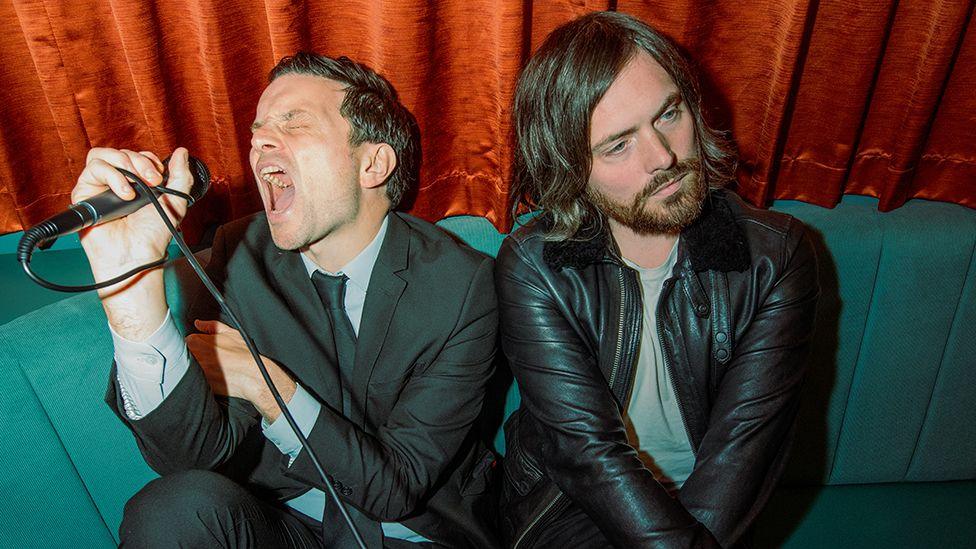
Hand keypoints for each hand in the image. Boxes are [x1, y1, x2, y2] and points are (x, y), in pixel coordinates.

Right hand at [74, 147, 194, 284]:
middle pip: (121, 152)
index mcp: (136, 183)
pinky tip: (125, 195)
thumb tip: (181, 152)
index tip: (160, 176)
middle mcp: (116, 183)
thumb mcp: (176, 201)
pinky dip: (113, 177)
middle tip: (153, 181)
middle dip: (141, 162)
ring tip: (137, 188)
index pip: (136, 155)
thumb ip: (181, 175)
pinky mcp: (84, 193)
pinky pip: (93, 169)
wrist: (137, 254)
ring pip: (103, 155)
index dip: (148, 159)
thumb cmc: (153, 234)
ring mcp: (99, 187)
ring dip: (126, 165)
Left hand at [187, 319, 296, 421]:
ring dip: (197, 365)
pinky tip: (213, 376)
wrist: (253, 375)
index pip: (188, 340)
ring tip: (212, 366)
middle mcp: (196, 357)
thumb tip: (198, 323)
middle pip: (186, 353)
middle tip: (210, 356)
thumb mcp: (231, 333)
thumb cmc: (245, 354)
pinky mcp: (202, 384)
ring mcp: (197, 372)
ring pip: (189, 366)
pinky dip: (201, 377)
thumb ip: (212, 325)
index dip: (197, 343)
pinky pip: (195, 379)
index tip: (205, 346)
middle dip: (195, 353)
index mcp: (199, 343)